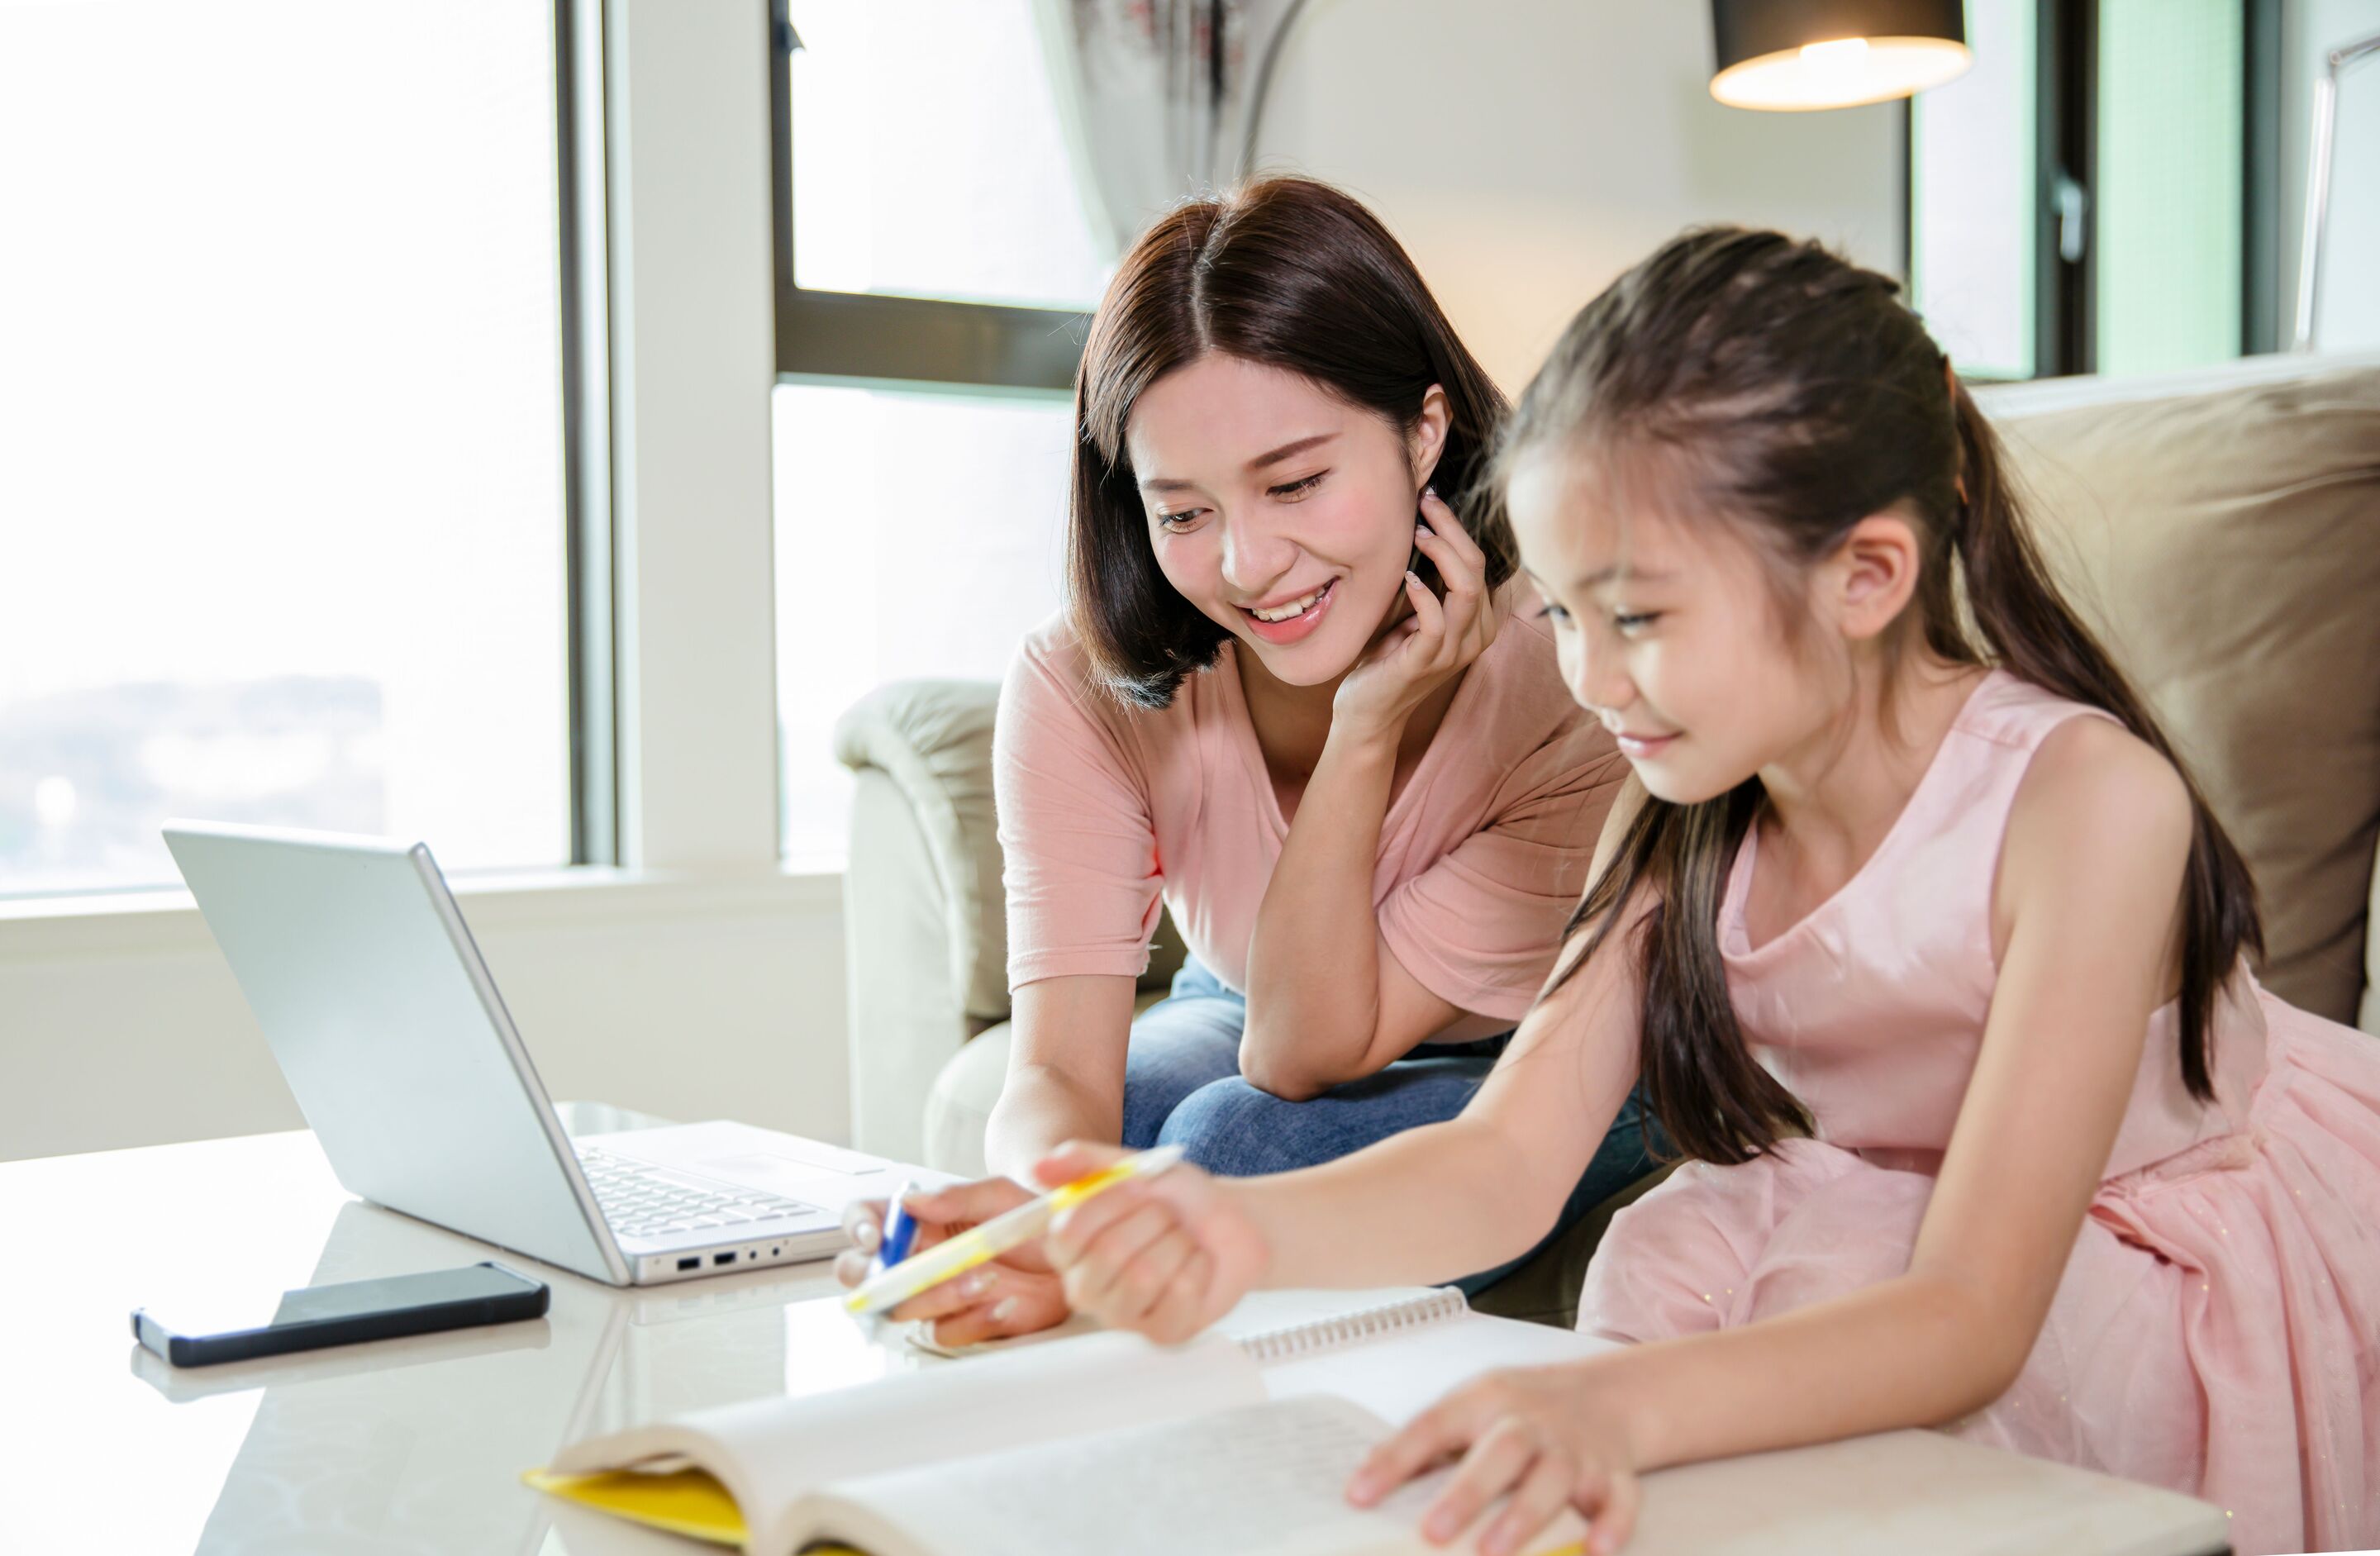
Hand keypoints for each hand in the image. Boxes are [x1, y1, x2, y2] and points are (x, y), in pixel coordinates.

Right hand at [833, 1175, 1071, 1345]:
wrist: (1068, 1254)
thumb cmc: (1028, 1219)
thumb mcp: (999, 1195)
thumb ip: (956, 1196)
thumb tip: (910, 1202)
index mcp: (917, 1221)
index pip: (863, 1220)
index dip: (857, 1228)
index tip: (876, 1237)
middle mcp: (917, 1259)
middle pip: (863, 1276)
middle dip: (876, 1280)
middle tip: (915, 1273)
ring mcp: (934, 1293)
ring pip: (903, 1308)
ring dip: (939, 1296)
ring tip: (987, 1279)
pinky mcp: (960, 1321)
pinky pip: (946, 1332)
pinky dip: (976, 1319)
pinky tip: (1005, 1302)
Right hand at [1032, 1141, 1271, 1343]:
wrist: (1230, 1222)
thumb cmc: (1176, 1199)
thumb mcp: (1132, 1166)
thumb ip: (1085, 1162)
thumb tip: (1038, 1167)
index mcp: (1068, 1248)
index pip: (1067, 1230)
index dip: (1109, 1201)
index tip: (1137, 1185)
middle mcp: (1084, 1287)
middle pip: (1108, 1253)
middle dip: (1152, 1219)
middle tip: (1166, 1216)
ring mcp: (1121, 1316)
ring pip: (1144, 1275)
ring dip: (1177, 1242)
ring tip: (1181, 1239)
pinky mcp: (1161, 1333)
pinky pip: (1180, 1293)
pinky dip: (1199, 1265)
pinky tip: (1196, 1263)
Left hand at [1332, 487, 1499, 742]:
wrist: (1369, 711)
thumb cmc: (1388, 656)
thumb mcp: (1415, 612)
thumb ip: (1430, 581)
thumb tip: (1424, 527)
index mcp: (1478, 621)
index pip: (1480, 563)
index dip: (1458, 528)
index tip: (1431, 499)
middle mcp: (1475, 636)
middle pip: (1478, 569)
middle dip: (1452, 529)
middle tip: (1425, 502)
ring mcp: (1453, 652)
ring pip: (1465, 589)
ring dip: (1441, 554)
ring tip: (1417, 532)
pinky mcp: (1425, 663)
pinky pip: (1436, 622)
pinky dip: (1424, 595)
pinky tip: (1407, 578)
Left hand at [1346, 1366, 1640, 1555]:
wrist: (1606, 1396)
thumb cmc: (1522, 1411)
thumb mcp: (1471, 1410)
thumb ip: (1429, 1447)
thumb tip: (1367, 1486)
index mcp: (1485, 1401)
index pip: (1433, 1427)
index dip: (1394, 1460)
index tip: (1359, 1495)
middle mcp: (1532, 1422)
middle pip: (1503, 1450)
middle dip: (1468, 1492)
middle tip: (1434, 1533)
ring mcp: (1576, 1448)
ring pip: (1556, 1476)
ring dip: (1526, 1515)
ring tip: (1494, 1552)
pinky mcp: (1613, 1474)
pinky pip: (1620, 1498)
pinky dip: (1613, 1524)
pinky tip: (1597, 1549)